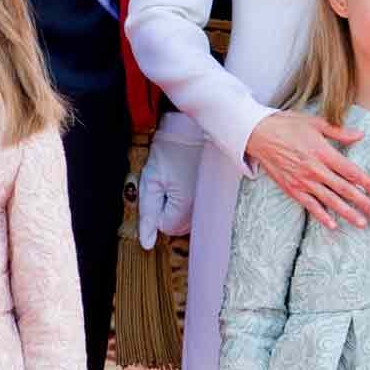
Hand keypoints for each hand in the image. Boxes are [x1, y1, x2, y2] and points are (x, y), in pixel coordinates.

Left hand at [138, 115, 203, 248]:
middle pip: (181, 226)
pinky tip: (195, 182)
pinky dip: (197, 201)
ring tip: (184, 180)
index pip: (166, 227)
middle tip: (172, 182)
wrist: (196, 127)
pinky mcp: (222, 196)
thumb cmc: (171, 149)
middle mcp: (205, 209)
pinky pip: (205, 210)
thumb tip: (146, 243)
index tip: (162, 187)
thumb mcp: (151, 179)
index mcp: (186, 207)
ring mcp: (216, 203)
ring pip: (192, 219)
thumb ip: (148, 213)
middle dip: (171, 209)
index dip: (158, 208)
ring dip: (184, 206)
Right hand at [245, 112, 369, 229]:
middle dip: (362, 202)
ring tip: (361, 223)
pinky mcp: (292, 188)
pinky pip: (310, 205)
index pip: (351, 171)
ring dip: (347, 213)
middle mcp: (315, 169)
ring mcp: (303, 181)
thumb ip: (339, 132)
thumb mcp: (314, 123)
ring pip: (330, 200)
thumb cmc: (286, 125)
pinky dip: (321, 216)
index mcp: (323, 152)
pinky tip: (333, 225)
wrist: (258, 134)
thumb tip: (360, 135)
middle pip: (344, 189)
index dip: (368, 182)